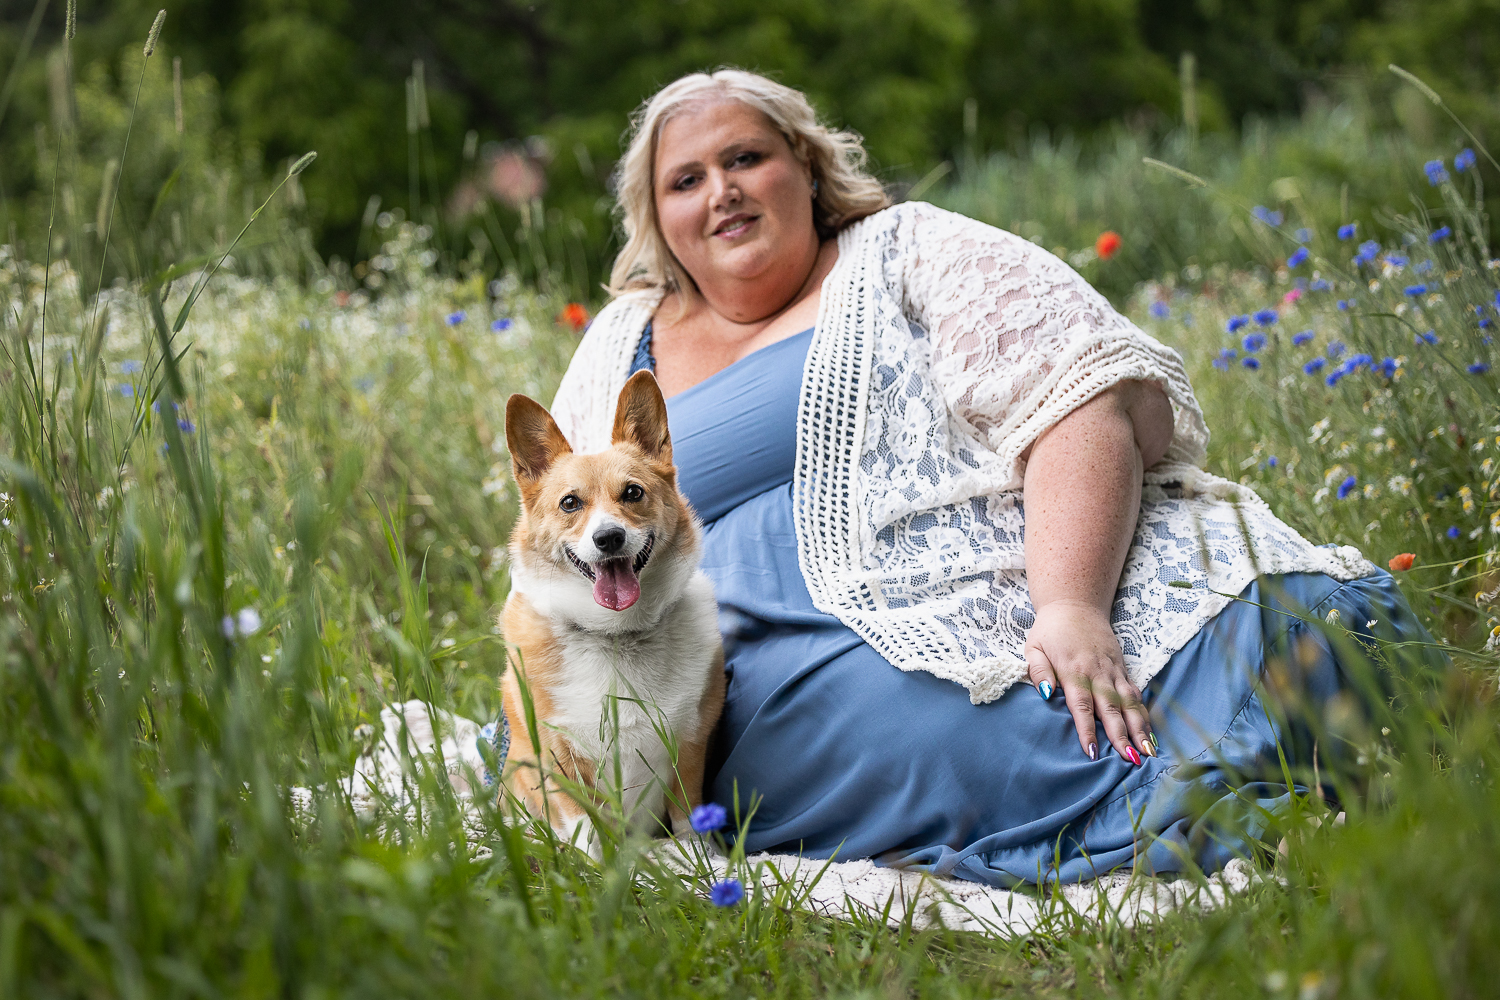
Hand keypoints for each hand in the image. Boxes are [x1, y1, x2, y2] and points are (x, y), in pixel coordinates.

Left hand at [1023, 599, 1154, 763]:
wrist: (1075, 604)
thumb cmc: (1050, 631)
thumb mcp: (1034, 648)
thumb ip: (1039, 672)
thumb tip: (1046, 695)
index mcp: (1073, 670)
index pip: (1082, 707)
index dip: (1088, 731)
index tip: (1093, 753)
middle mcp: (1097, 673)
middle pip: (1112, 709)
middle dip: (1122, 737)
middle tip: (1131, 761)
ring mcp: (1113, 670)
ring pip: (1129, 703)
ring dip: (1139, 728)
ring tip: (1148, 752)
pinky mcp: (1122, 668)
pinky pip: (1135, 693)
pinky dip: (1143, 713)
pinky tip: (1150, 732)